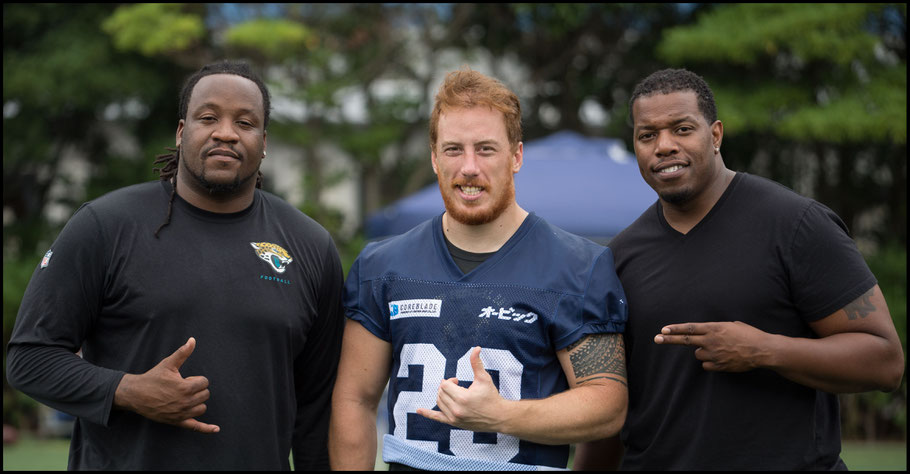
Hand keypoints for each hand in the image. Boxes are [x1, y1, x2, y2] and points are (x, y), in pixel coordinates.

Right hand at [114, 337, 219, 432]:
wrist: (136, 394)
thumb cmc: (153, 378)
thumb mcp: (168, 364)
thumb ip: (183, 353)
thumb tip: (193, 340)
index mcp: (185, 388)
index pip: (205, 382)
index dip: (195, 379)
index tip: (183, 379)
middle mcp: (185, 402)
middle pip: (205, 395)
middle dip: (197, 389)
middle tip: (181, 388)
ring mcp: (182, 414)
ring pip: (202, 408)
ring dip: (197, 402)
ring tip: (183, 398)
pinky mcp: (178, 422)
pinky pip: (196, 427)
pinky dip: (207, 429)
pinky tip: (216, 429)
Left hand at [416, 346, 505, 431]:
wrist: (498, 417)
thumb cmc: (491, 396)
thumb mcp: (484, 378)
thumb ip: (476, 363)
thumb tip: (476, 347)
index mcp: (463, 398)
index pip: (445, 385)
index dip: (450, 380)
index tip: (457, 380)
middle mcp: (456, 409)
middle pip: (440, 393)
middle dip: (445, 386)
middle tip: (455, 385)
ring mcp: (454, 418)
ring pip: (439, 402)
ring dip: (442, 395)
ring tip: (452, 393)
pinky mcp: (454, 423)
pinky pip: (437, 418)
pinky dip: (427, 414)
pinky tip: (418, 410)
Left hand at [654, 322, 770, 371]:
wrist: (762, 350)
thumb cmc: (749, 334)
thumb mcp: (732, 325)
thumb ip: (717, 328)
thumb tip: (708, 332)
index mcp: (714, 328)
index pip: (690, 328)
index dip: (676, 329)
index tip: (663, 329)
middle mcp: (711, 340)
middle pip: (686, 340)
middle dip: (669, 339)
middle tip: (657, 338)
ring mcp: (714, 354)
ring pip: (698, 354)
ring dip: (704, 352)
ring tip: (720, 350)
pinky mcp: (718, 365)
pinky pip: (706, 365)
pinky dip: (711, 363)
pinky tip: (722, 359)